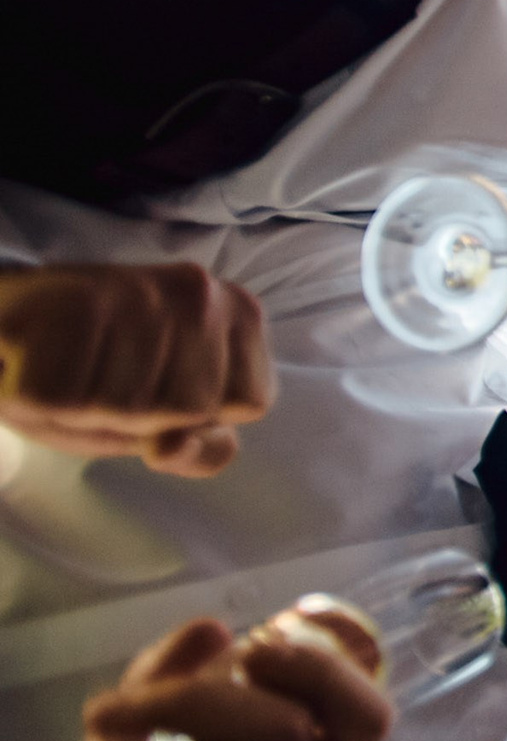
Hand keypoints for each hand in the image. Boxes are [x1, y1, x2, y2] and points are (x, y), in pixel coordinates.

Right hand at [0, 265, 271, 476]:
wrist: (7, 320)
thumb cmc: (98, 371)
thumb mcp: (168, 418)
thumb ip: (201, 449)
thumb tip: (170, 448)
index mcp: (240, 312)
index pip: (249, 403)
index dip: (194, 417)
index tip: (158, 385)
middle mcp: (198, 291)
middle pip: (184, 410)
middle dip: (134, 416)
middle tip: (102, 379)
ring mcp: (135, 291)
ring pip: (121, 408)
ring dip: (80, 410)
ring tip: (67, 372)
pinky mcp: (66, 303)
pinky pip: (58, 401)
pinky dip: (32, 399)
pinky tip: (31, 366)